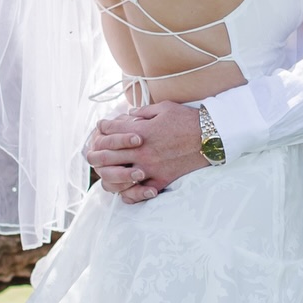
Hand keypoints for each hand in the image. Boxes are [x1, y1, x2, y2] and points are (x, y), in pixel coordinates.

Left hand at [86, 100, 208, 203]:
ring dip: (110, 175)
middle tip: (92, 153)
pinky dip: (132, 193)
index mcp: (141, 132)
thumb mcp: (163, 108)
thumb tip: (129, 116)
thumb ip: (143, 113)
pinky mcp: (162, 179)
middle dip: (96, 154)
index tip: (100, 128)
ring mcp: (151, 168)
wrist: (210, 138)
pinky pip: (141, 192)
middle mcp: (142, 151)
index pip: (111, 131)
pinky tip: (127, 190)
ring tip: (106, 173)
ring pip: (120, 176)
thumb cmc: (187, 120)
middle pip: (108, 156)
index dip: (102, 129)